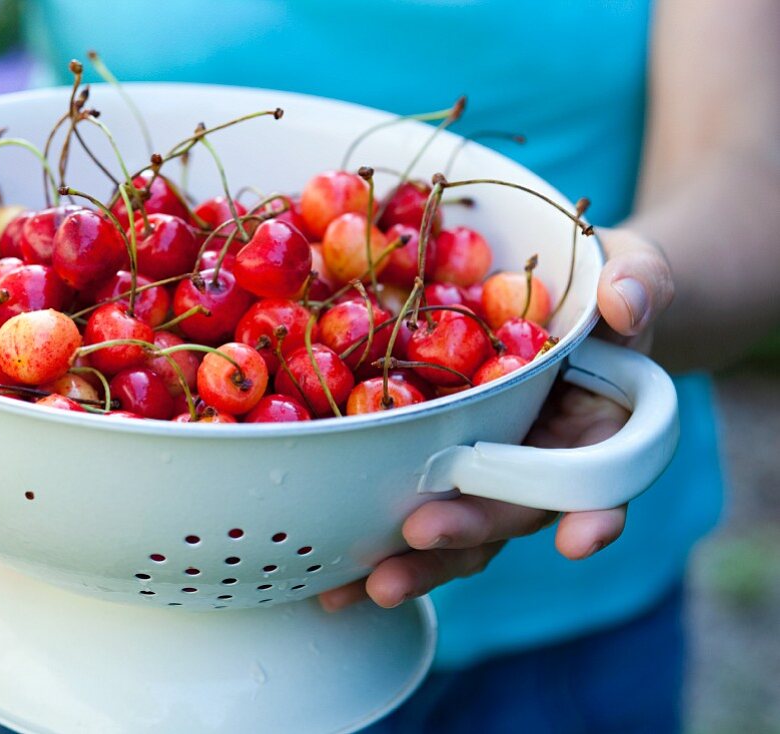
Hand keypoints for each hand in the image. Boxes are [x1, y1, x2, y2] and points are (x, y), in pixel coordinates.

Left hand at [319, 227, 674, 610]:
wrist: (553, 304)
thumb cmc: (600, 290)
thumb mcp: (631, 274)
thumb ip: (638, 283)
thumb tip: (626, 297)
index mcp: (598, 431)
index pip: (606, 478)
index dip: (596, 510)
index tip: (578, 538)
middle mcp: (542, 465)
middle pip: (510, 513)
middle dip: (467, 533)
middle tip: (420, 538)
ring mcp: (488, 470)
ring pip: (458, 528)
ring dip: (415, 562)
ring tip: (362, 586)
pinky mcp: (439, 463)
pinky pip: (408, 500)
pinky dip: (373, 536)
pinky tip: (329, 572)